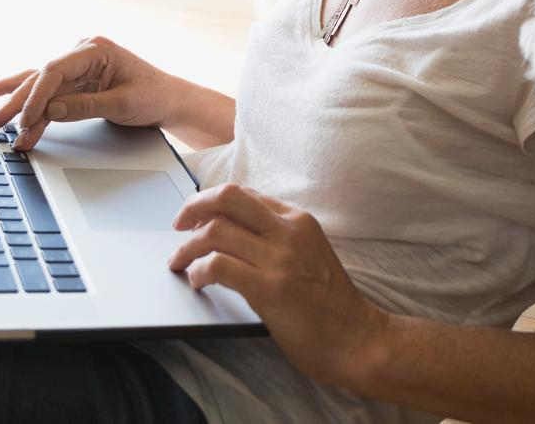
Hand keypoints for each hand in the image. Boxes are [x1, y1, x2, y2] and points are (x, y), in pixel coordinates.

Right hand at [0, 35, 176, 150]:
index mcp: (95, 48)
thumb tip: (50, 111)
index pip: (55, 70)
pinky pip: (47, 93)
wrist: (169, 100)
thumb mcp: (122, 104)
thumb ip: (85, 106)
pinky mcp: (75, 81)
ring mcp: (77, 66)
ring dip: (18, 107)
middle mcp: (81, 52)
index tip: (24, 120)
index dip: (36, 97)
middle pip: (41, 78)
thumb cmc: (154, 96)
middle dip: (17, 103)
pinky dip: (29, 105)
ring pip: (39, 86)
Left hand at [168, 183, 389, 390]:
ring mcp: (279, 258)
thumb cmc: (331, 304)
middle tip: (177, 226)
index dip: (211, 202)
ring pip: (215, 231)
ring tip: (179, 262)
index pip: (244, 195)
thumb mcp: (310, 254)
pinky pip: (218, 266)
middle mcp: (288, 231)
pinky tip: (197, 282)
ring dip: (187, 247)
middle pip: (227, 198)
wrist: (357, 339)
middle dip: (192, 207)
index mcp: (299, 220)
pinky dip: (199, 271)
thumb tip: (233, 232)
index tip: (195, 217)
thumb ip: (279, 238)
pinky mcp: (269, 288)